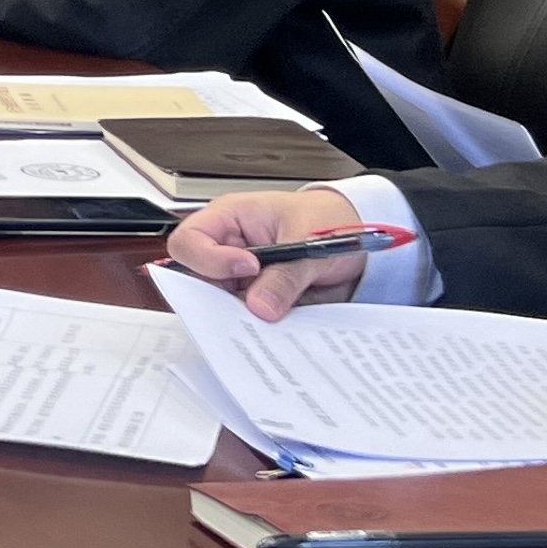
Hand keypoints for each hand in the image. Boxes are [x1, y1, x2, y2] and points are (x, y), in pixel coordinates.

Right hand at [164, 186, 369, 320]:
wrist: (356, 242)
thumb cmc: (327, 220)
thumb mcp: (311, 241)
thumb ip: (286, 275)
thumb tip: (260, 307)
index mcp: (228, 218)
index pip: (190, 240)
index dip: (209, 259)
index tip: (248, 269)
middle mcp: (226, 249)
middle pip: (196, 278)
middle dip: (219, 297)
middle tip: (254, 306)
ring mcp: (239, 277)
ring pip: (219, 304)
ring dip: (241, 317)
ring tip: (273, 317)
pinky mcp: (256, 299)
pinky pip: (246, 318)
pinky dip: (259, 327)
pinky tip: (278, 329)